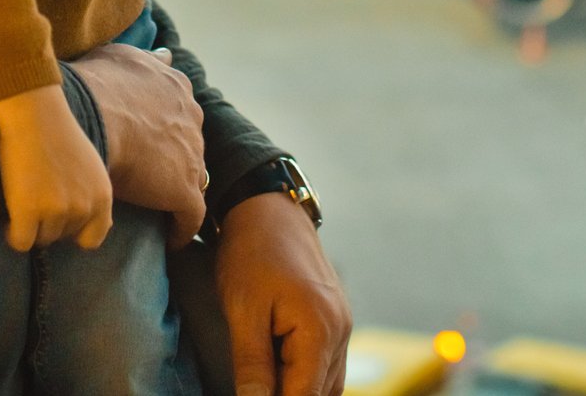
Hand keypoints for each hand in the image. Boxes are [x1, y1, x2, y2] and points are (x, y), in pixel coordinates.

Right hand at [0, 85, 114, 251]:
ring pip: (41, 240)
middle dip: (49, 224)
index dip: (74, 232)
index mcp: (103, 196)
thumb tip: (92, 230)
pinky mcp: (29, 212)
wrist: (34, 114)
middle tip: (36, 196)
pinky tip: (10, 217)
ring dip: (30, 226)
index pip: (93, 239)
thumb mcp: (90, 167)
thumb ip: (92, 196)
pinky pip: (20, 243)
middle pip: (62, 239)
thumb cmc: (58, 133)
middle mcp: (85, 207)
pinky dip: (13, 234)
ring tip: (24, 198)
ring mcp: (57, 211)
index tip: (59, 218)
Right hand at [67, 44, 207, 245]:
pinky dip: (181, 228)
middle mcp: (193, 119)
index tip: (154, 141)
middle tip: (151, 174)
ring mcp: (192, 156)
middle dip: (176, 158)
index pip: (181, 112)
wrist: (90, 117)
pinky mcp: (184, 191)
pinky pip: (190, 218)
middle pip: (190, 144)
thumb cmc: (97, 85)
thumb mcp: (124, 56)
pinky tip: (168, 237)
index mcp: (178, 88)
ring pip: (192, 178)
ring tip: (158, 206)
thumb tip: (165, 52)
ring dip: (178, 190)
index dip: (168, 129)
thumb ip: (148, 57)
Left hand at [216, 192, 351, 395]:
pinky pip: (326, 362)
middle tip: (253, 388)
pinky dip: (305, 374)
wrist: (267, 207)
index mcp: (320, 331)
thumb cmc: (251, 253)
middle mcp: (340, 330)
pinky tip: (279, 371)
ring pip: (326, 382)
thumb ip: (253, 366)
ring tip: (263, 379)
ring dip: (297, 388)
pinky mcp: (334, 318)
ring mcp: (341, 323)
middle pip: (319, 392)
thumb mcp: (243, 311)